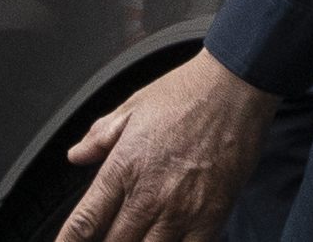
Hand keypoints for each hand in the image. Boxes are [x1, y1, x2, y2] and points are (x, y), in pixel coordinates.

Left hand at [59, 50, 279, 241]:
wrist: (236, 85)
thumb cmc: (188, 92)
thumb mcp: (134, 106)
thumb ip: (100, 136)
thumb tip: (76, 155)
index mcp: (123, 167)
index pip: (83, 223)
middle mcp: (147, 195)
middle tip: (111, 235)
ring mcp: (180, 211)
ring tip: (139, 236)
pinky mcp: (211, 218)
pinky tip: (168, 241)